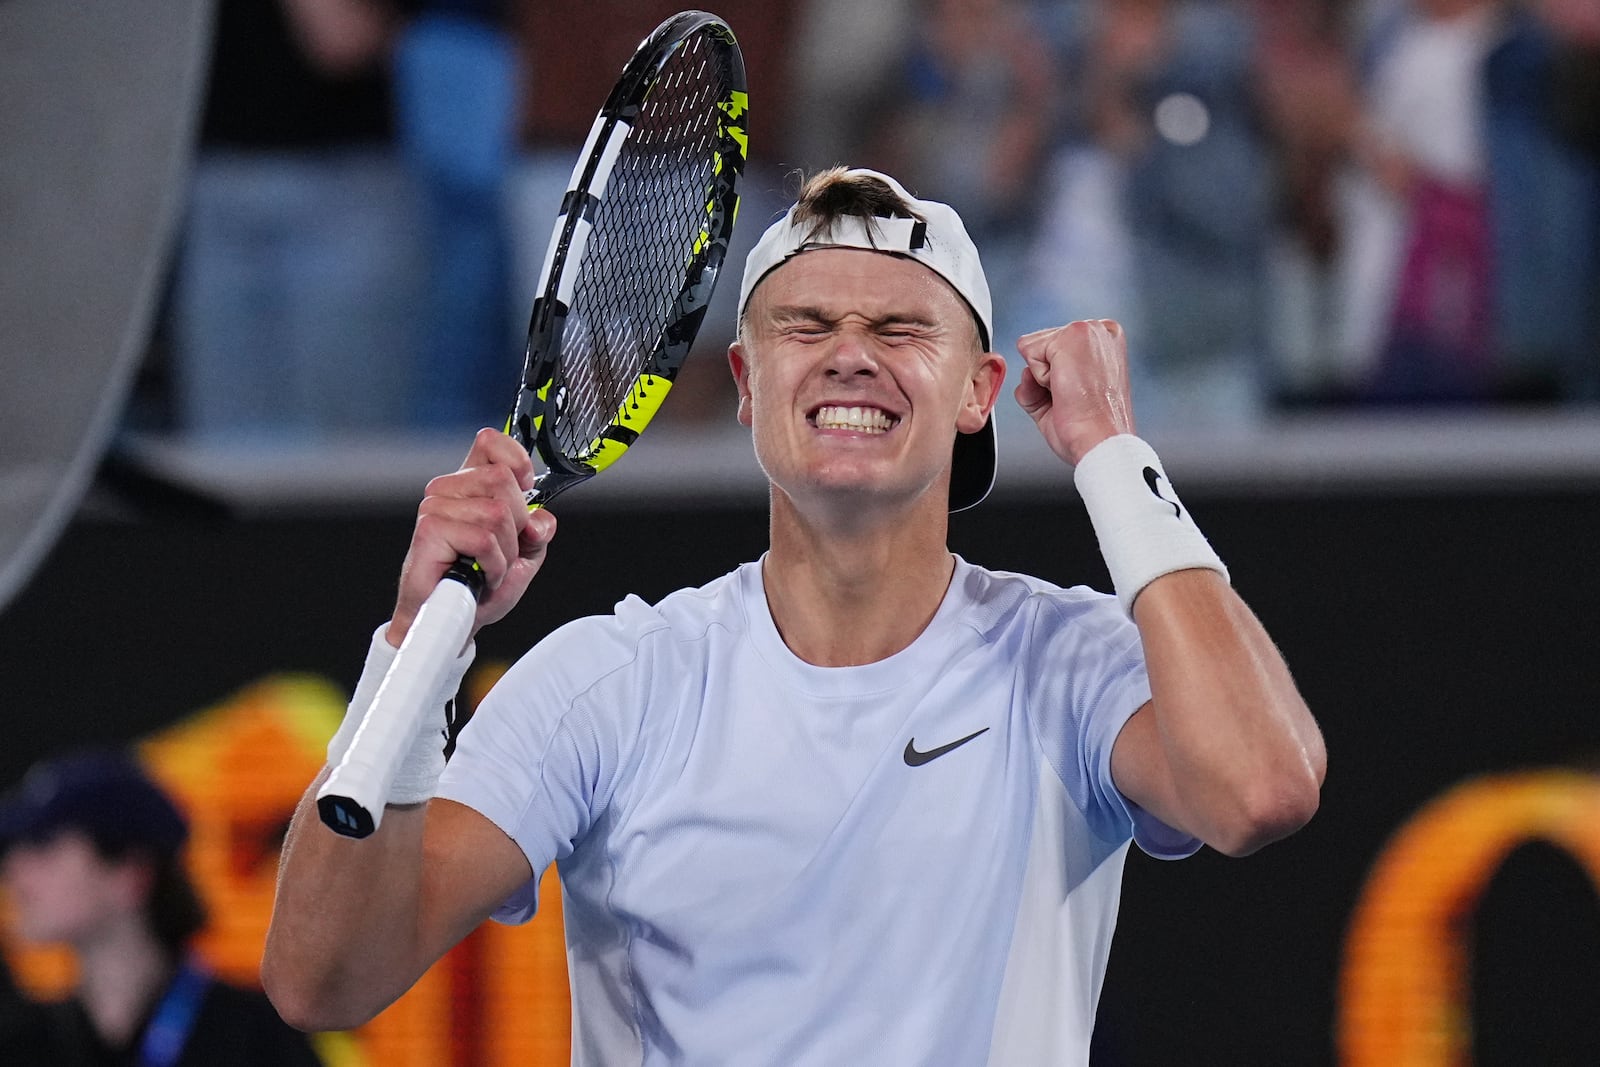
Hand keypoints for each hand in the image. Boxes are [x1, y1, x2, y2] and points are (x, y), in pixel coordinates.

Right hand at [389, 428, 556, 645]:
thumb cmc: (480, 585)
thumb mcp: (524, 555)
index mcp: (470, 484)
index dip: (516, 459)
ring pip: (496, 513)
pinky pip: (483, 538)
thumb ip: (538, 531)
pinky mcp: (430, 529)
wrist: (453, 620)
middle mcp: (449, 489)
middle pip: (502, 480)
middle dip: (517, 524)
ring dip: (505, 552)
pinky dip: (494, 565)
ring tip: (490, 568)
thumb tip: (541, 520)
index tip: (525, 487)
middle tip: (504, 551)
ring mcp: (435, 506)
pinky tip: (482, 576)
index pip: (490, 442)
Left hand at [1014, 320, 1134, 466]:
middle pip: (1040, 345)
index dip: (1056, 377)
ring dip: (1043, 378)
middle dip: (1048, 376)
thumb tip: (1025, 373)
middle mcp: (1099, 330)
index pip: (1053, 348)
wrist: (1101, 442)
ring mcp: (1086, 330)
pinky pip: (1027, 352)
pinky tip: (1063, 388)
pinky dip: (1038, 378)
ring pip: (1032, 347)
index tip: (1080, 395)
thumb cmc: (1092, 428)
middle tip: (1074, 397)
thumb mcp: (1064, 398)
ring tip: (1070, 393)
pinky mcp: (1071, 335)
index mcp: (1105, 342)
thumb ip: (1041, 381)